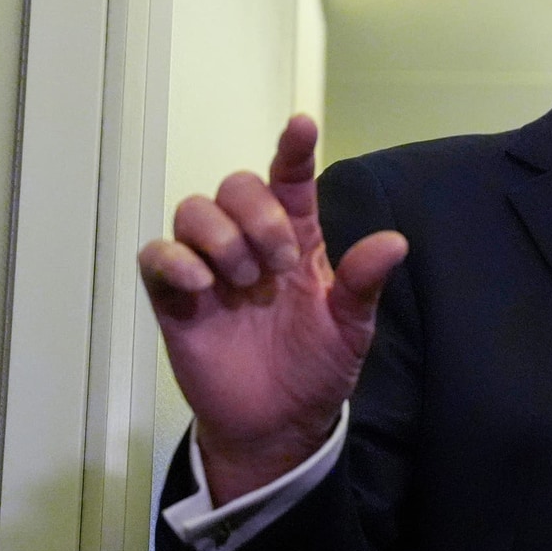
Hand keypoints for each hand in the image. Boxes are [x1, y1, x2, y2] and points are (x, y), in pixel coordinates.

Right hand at [137, 115, 407, 504]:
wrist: (277, 425)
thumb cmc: (315, 369)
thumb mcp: (350, 329)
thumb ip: (363, 284)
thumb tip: (395, 242)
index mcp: (297, 240)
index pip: (290, 181)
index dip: (293, 150)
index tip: (302, 125)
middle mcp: (249, 243)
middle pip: (236, 186)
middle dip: (256, 213)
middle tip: (279, 263)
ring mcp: (209, 267)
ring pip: (193, 210)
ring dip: (220, 236)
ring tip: (244, 282)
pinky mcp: (174, 297)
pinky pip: (156, 255)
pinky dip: (173, 260)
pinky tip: (202, 285)